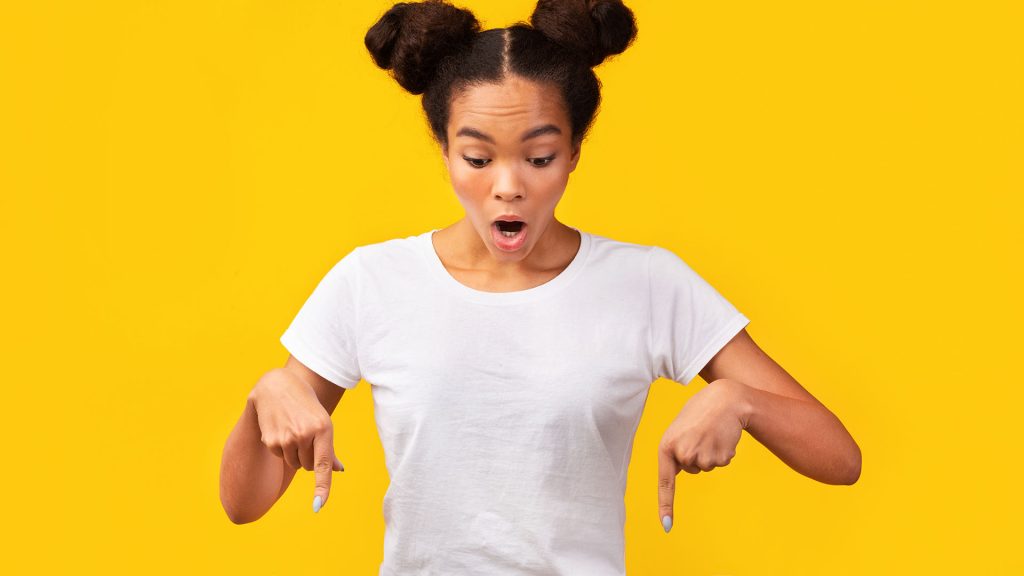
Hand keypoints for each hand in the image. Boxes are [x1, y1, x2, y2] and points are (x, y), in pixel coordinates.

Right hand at [249, 368, 343, 512]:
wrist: (278, 386)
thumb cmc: (307, 408)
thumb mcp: (323, 423)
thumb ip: (329, 450)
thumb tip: (339, 471)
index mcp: (324, 429)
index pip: (323, 464)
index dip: (322, 486)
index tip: (318, 505)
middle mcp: (305, 435)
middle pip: (309, 466)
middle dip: (309, 456)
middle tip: (305, 435)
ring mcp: (286, 438)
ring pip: (294, 464)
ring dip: (295, 454)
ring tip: (293, 429)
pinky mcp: (271, 441)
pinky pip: (281, 457)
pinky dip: (282, 449)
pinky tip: (281, 430)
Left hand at [657, 379, 747, 531]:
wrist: (725, 399)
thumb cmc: (701, 411)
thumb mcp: (680, 429)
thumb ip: (676, 448)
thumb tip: (682, 467)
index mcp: (667, 446)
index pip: (665, 481)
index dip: (666, 505)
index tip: (667, 526)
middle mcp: (682, 454)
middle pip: (692, 470)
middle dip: (697, 455)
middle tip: (700, 433)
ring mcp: (702, 457)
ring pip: (707, 467)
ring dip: (711, 452)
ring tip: (711, 432)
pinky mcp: (720, 458)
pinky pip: (720, 463)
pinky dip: (723, 452)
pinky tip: (722, 435)